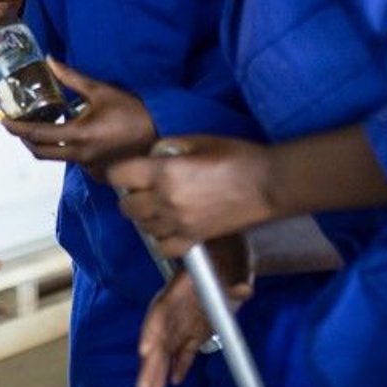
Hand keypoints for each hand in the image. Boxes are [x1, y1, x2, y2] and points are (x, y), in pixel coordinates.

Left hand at [3, 59, 154, 174]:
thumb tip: (49, 60)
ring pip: (58, 159)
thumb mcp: (100, 90)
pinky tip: (74, 136)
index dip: (17, 129)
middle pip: (41, 153)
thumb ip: (71, 78)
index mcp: (78, 135)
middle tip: (19, 126)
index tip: (5, 121)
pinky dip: (68, 151)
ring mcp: (90, 168)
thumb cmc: (132, 110)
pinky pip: (76, 163)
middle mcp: (81, 156)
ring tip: (47, 127)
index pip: (37, 135)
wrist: (162, 132)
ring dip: (48, 145)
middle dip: (26, 140)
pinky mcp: (100, 173)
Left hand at [107, 137, 275, 257]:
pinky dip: (162, 238)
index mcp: (164, 172)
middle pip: (126, 206)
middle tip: (144, 187)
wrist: (268, 184)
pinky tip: (171, 225)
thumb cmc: (236, 156)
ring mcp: (180, 223)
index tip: (129, 170)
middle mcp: (166, 200)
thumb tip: (150, 157)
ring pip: (143, 227)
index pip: (118, 176)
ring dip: (146, 216)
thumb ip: (166, 148)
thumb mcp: (196, 140)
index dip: (121, 171)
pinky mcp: (195, 239)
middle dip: (130, 195)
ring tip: (161, 205)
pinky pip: (164, 247)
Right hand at [133, 235, 254, 386]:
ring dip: (160, 369)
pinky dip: (181, 364)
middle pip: (160, 336)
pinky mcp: (198, 326)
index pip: (162, 310)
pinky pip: (186, 348)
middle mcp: (178, 306)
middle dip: (151, 362)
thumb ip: (236, 277)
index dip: (152, 330)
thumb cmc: (227, 250)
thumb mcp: (233, 259)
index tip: (145, 351)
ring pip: (169, 346)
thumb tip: (242, 290)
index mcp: (182, 288)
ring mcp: (187, 317)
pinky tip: (176, 381)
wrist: (229, 249)